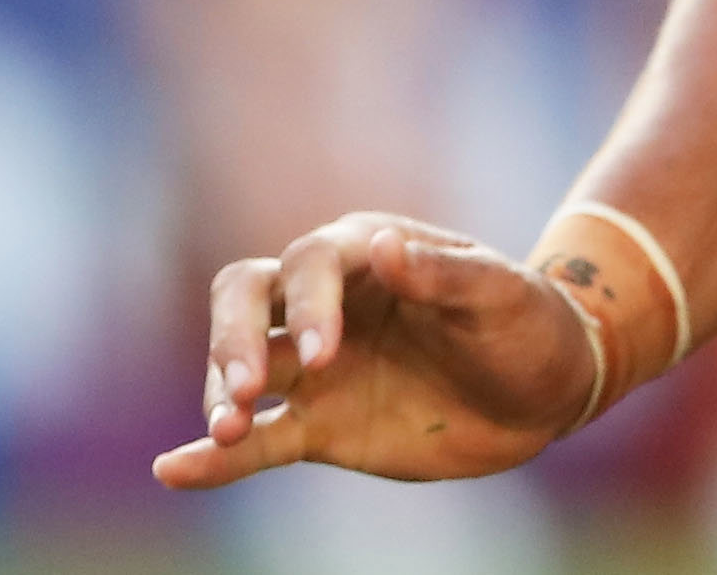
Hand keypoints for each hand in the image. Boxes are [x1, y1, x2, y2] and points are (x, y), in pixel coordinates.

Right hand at [152, 212, 597, 489]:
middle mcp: (328, 304)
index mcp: (369, 254)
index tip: (327, 353)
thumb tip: (382, 246)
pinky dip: (213, 458)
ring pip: (241, 367)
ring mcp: (318, 367)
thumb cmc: (528, 323)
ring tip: (226, 429)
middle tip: (242, 389)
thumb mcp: (502, 295)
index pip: (309, 264)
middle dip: (233, 338)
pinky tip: (172, 470)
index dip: (309, 305)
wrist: (544, 390)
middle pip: (247, 300)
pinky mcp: (320, 424)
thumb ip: (444, 274)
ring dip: (221, 393)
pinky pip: (257, 440)